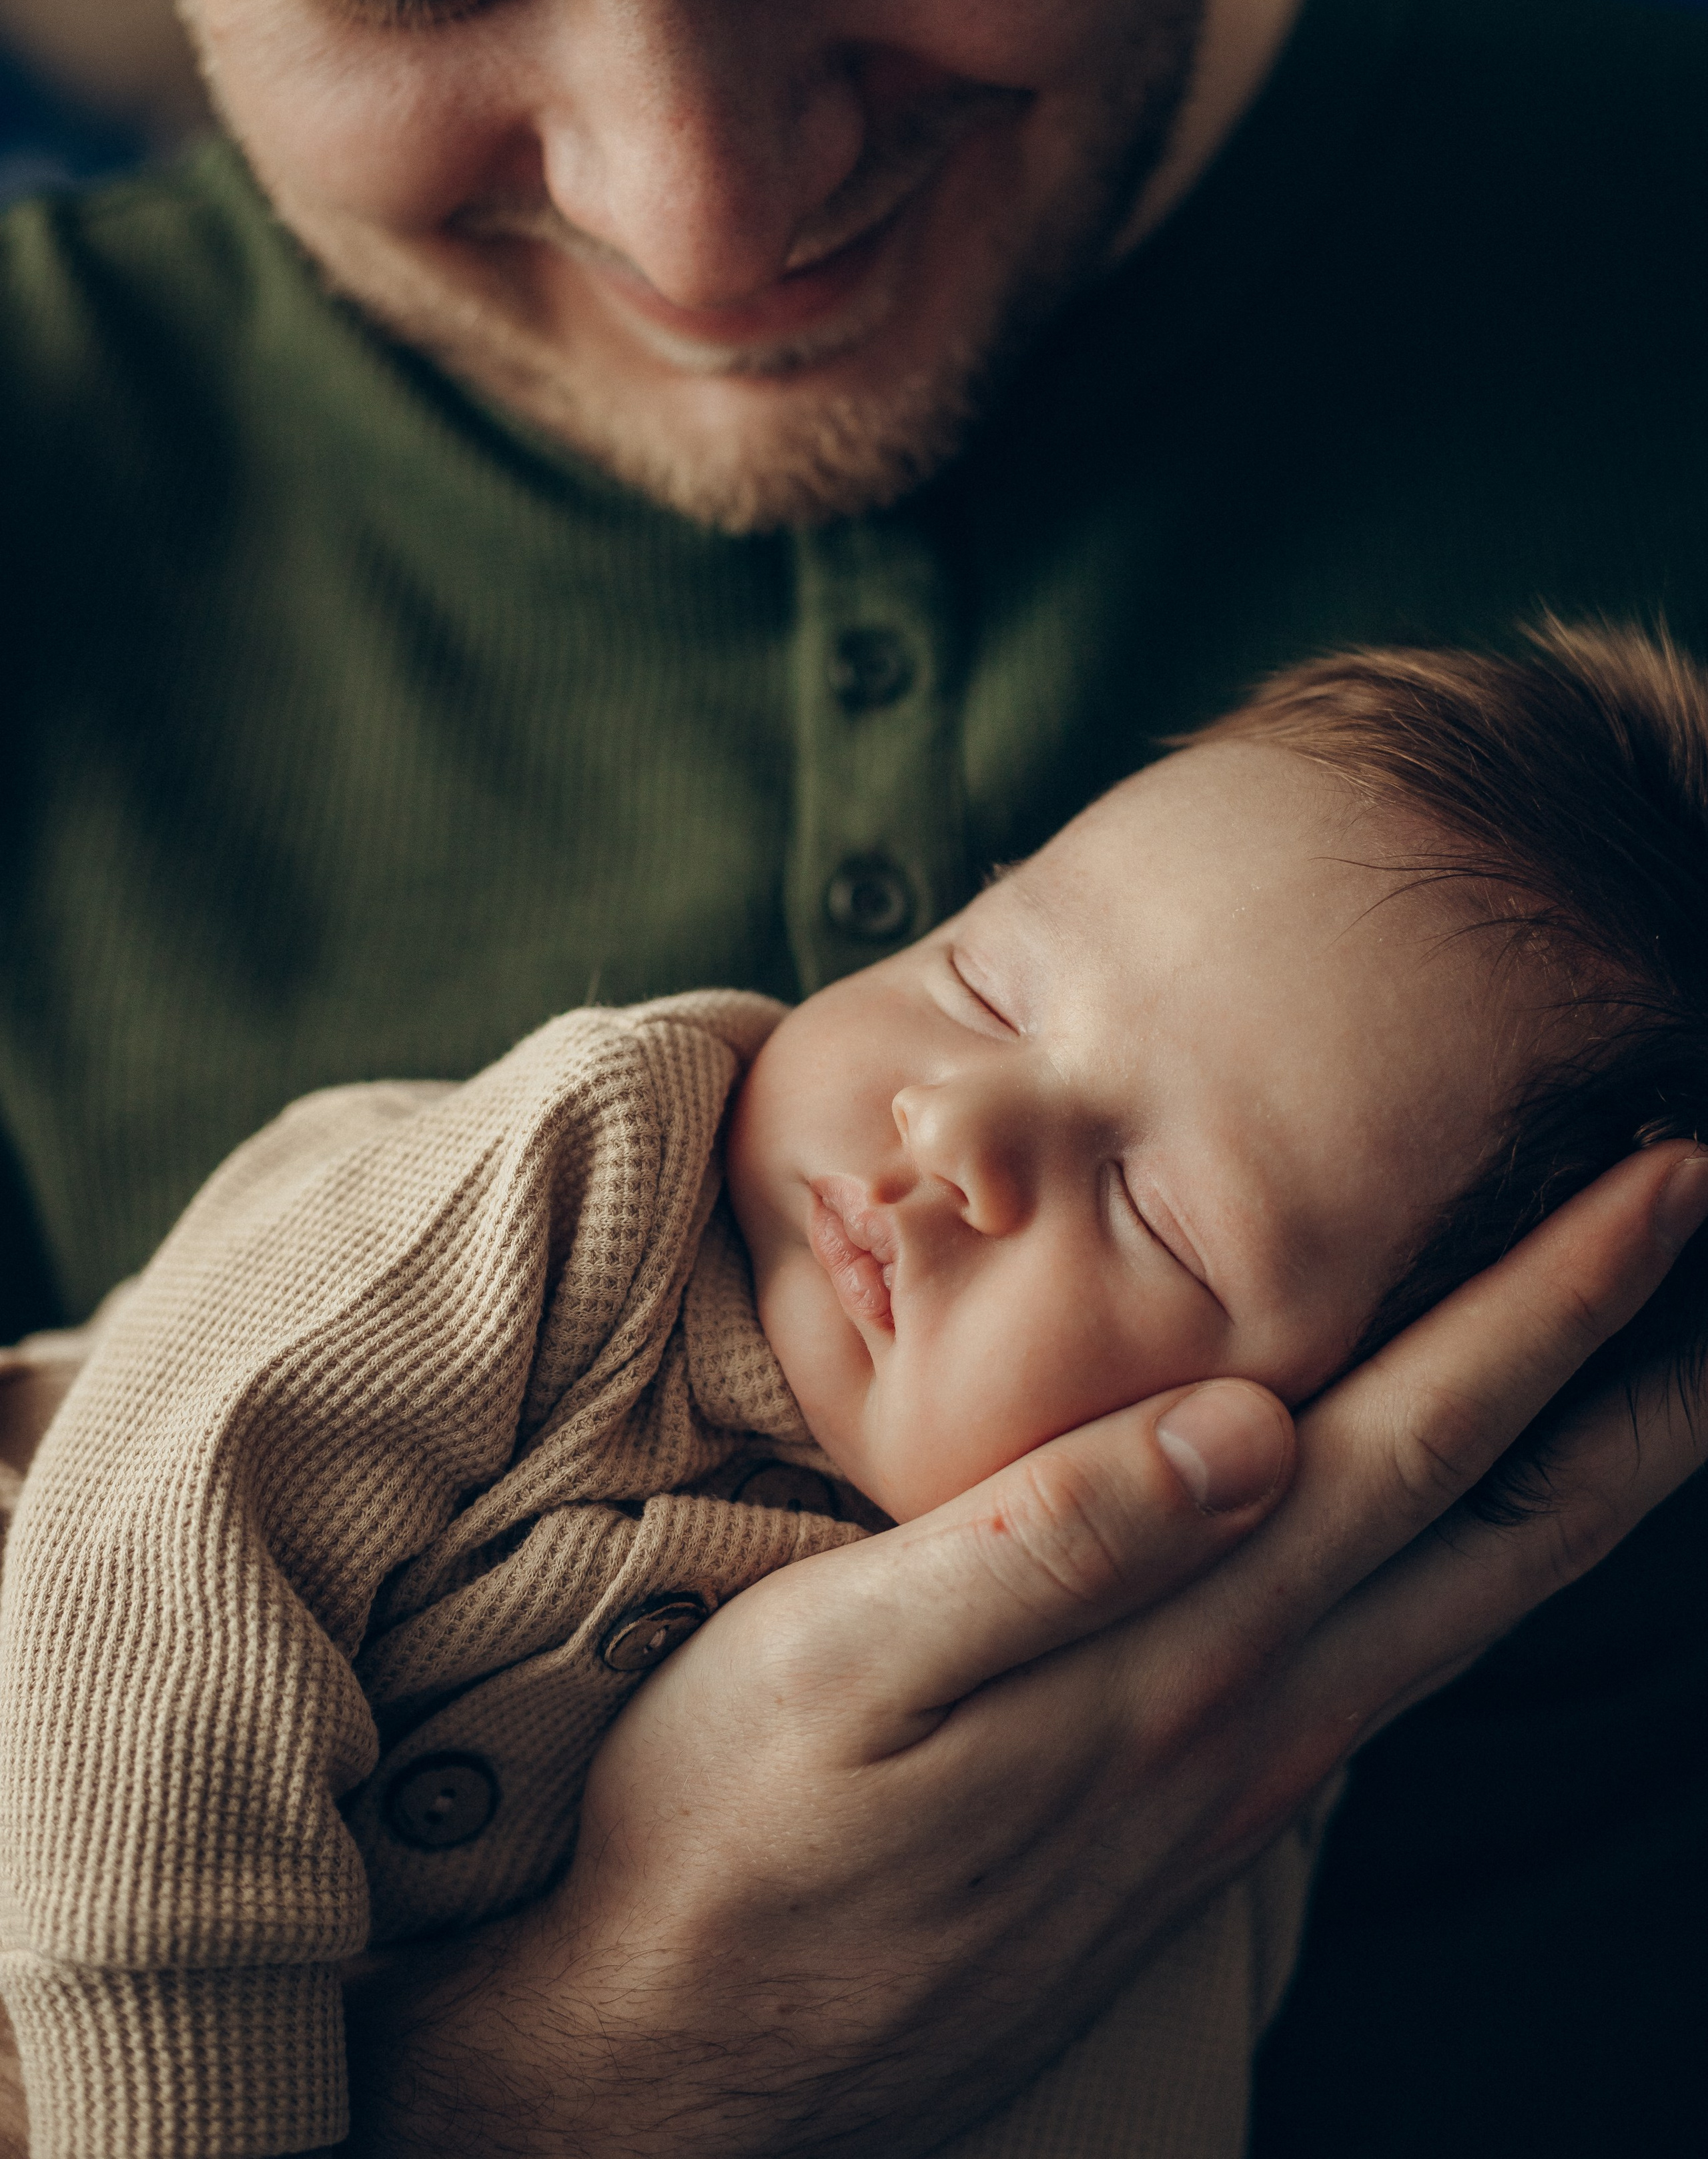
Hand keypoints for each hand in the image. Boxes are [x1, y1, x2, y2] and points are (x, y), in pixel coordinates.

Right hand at [347, 1148, 1707, 2152]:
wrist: (685, 2070)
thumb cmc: (734, 1837)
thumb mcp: (852, 1667)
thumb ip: (1057, 1540)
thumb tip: (1251, 1428)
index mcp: (1180, 1654)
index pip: (1414, 1442)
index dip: (1549, 1312)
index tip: (1659, 1187)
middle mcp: (1246, 1721)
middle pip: (1491, 1539)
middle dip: (1630, 1398)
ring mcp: (1227, 1786)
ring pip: (1455, 1615)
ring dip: (1569, 1495)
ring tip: (1640, 1402)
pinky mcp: (1183, 1826)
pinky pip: (1382, 1673)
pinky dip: (1461, 1579)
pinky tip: (1448, 1554)